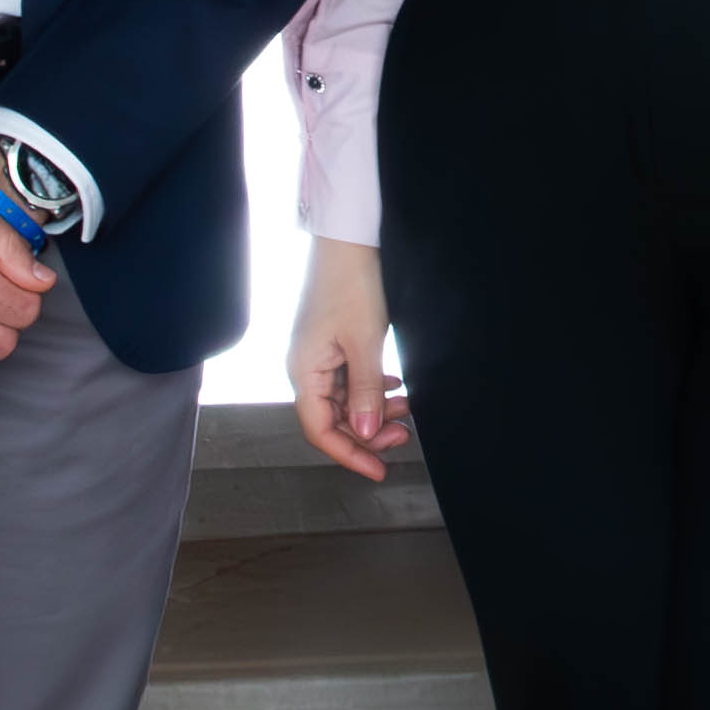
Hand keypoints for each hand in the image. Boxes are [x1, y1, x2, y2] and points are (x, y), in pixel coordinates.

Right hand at [289, 237, 412, 479]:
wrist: (346, 240)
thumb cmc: (350, 283)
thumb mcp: (365, 342)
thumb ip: (366, 392)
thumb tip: (366, 434)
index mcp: (303, 371)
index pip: (321, 430)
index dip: (350, 455)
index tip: (379, 470)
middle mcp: (304, 367)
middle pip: (333, 418)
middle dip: (368, 432)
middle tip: (403, 435)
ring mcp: (317, 356)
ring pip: (345, 399)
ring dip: (375, 409)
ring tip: (407, 410)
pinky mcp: (330, 343)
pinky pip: (349, 379)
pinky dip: (373, 388)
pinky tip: (395, 388)